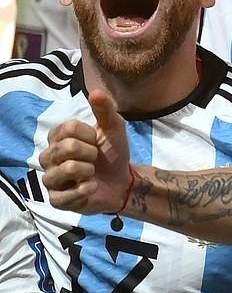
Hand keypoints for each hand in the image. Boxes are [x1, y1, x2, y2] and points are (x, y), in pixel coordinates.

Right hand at [39, 90, 128, 214]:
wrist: (123, 181)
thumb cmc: (112, 153)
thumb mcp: (114, 129)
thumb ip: (105, 110)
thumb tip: (95, 92)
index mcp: (57, 138)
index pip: (68, 127)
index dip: (90, 135)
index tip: (95, 141)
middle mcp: (48, 157)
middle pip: (66, 147)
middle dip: (90, 153)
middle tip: (94, 159)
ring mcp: (50, 179)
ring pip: (65, 169)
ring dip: (88, 171)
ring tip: (91, 173)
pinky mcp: (56, 200)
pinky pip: (65, 194)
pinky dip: (86, 189)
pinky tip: (91, 188)